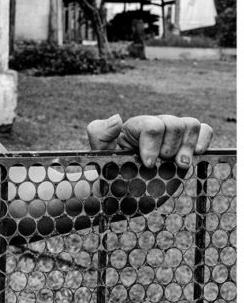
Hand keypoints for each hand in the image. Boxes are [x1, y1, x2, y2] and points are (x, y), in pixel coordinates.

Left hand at [87, 114, 212, 167]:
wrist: (120, 184)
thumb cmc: (108, 166)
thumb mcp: (98, 150)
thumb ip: (100, 132)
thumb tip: (117, 118)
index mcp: (134, 126)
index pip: (152, 126)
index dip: (153, 146)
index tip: (147, 164)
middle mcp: (155, 126)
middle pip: (174, 123)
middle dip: (170, 148)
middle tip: (160, 164)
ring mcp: (172, 135)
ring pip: (190, 124)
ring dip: (188, 146)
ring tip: (179, 164)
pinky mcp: (186, 145)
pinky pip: (204, 129)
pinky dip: (204, 139)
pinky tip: (196, 153)